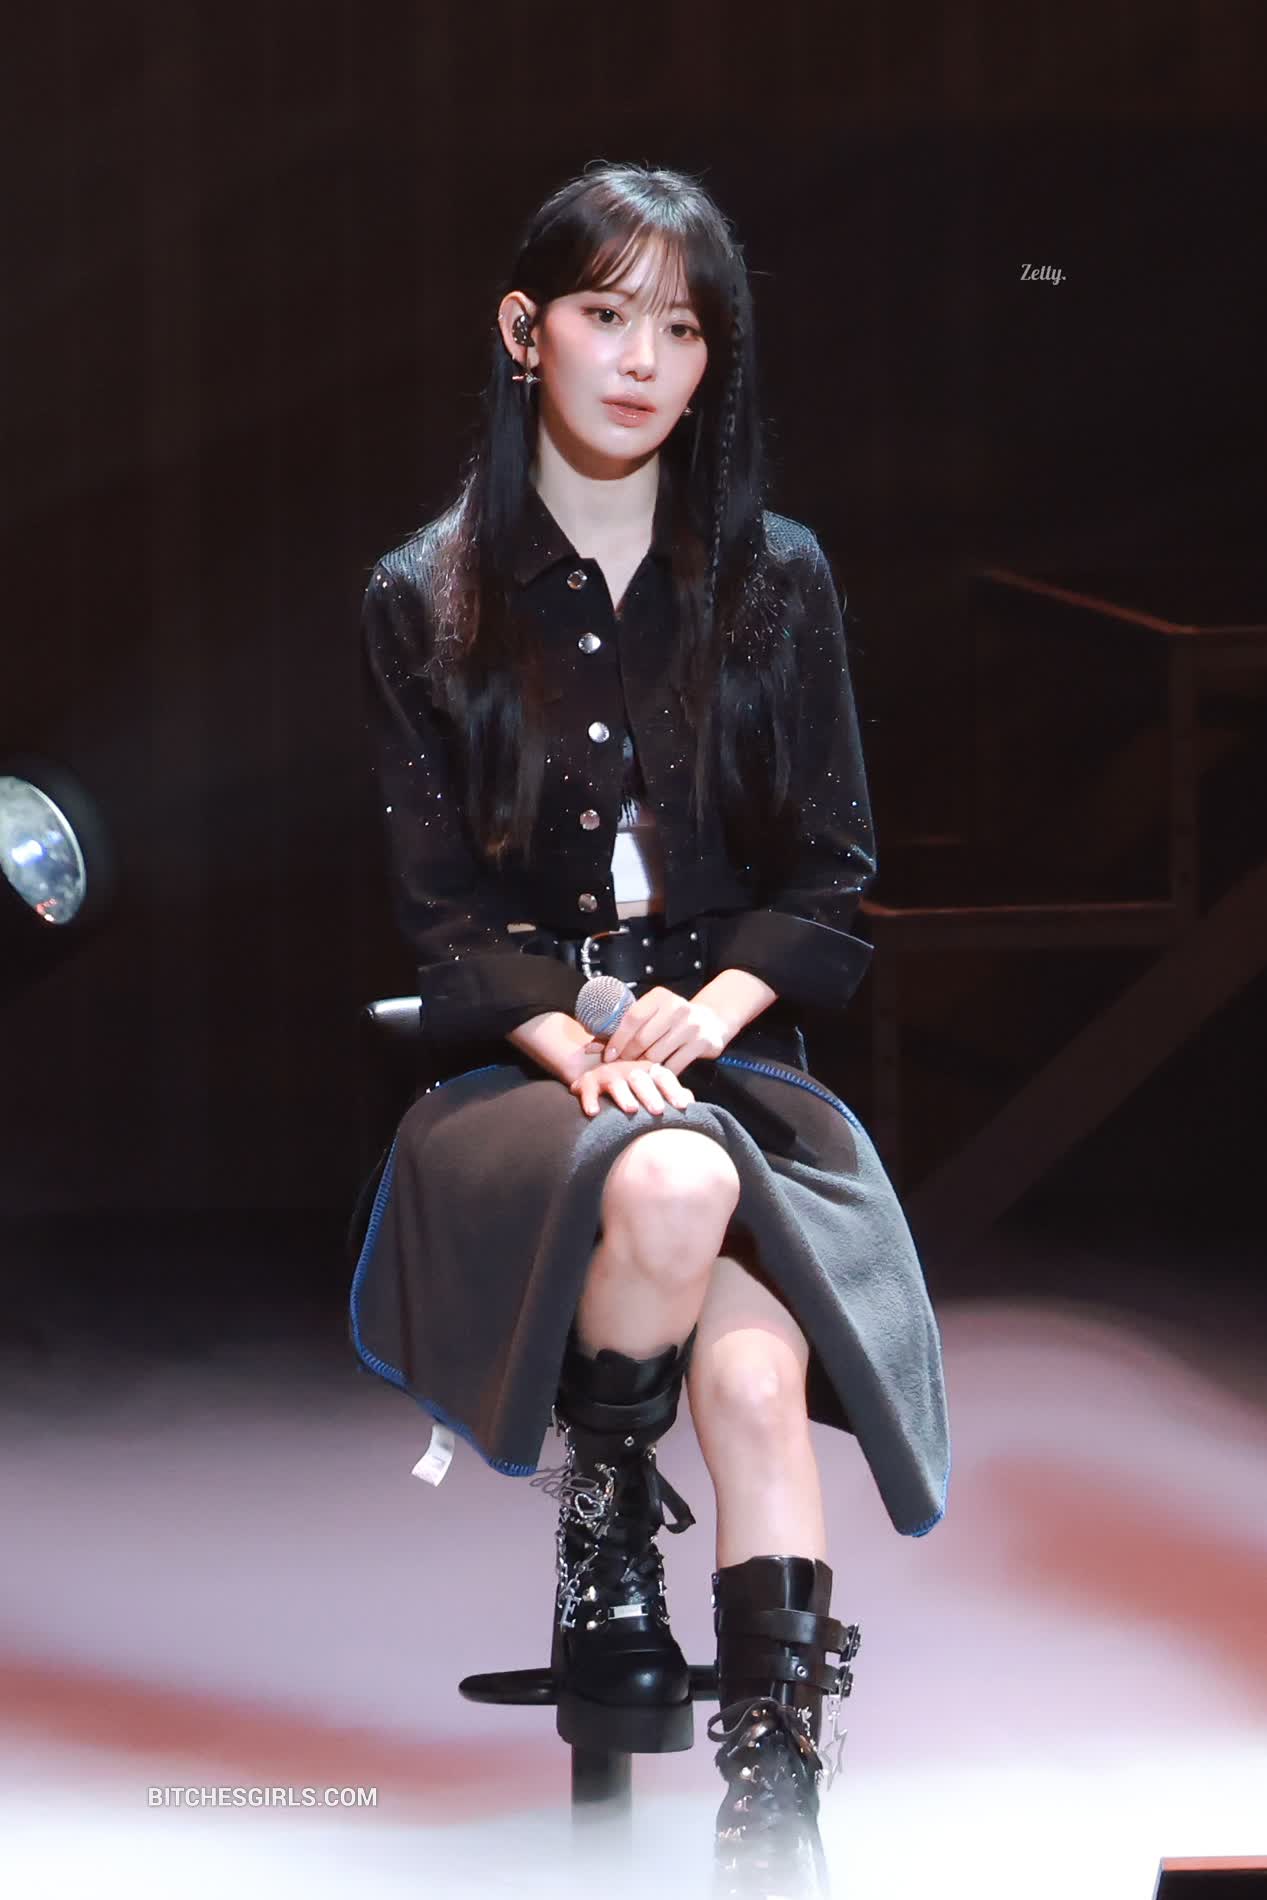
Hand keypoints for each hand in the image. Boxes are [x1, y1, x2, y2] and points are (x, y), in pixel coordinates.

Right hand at [570, 1059, 695, 1118]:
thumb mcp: (650, 1088)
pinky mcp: (587, 1082)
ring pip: (617, 1084)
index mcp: (648, 1070)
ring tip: (631, 1110)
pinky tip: (594, 1113)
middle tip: (659, 1111)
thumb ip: (670, 1093)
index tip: (684, 1106)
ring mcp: (608, 1074)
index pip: (664, 1077)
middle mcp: (629, 1070)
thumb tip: (691, 1102)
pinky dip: (590, 1100)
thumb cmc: (630, 1088)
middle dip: (650, 1095)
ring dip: (624, 1096)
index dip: (673, 1090)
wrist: (593, 1075)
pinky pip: (588, 1090)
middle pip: (641, 1080)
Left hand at [580, 987, 732, 1075]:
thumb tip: (589, 1049)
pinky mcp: (703, 1043)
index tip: (607, 1056)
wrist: (710, 1021)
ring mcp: (691, 1026)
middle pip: (643, 1039)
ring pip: (657, 1055)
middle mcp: (677, 1008)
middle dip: (628, 1057)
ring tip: (637, 1074)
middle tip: (621, 1068)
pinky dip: (662, 1074)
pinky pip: (675, 1066)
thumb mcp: (650, 1016)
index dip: (616, 1039)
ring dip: (643, 1068)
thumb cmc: (670, 1021)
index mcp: (659, 997)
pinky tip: (656, 1077)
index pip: (631, 1018)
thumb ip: (622, 1030)